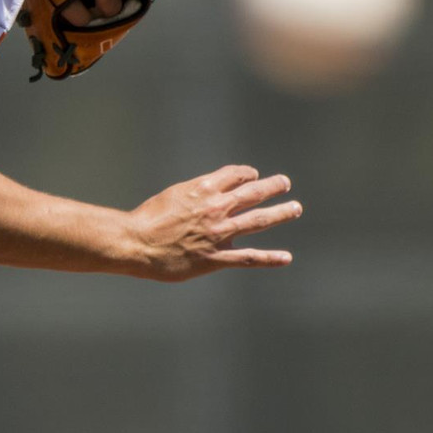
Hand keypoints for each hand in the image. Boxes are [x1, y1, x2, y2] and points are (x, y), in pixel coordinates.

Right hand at [126, 165, 300, 281]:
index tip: (253, 176)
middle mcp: (216, 208)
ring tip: (296, 208)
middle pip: (252, 194)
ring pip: (258, 220)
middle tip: (285, 183)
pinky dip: (269, 258)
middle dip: (272, 187)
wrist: (136, 242)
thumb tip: (210, 190)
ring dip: (280, 213)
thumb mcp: (173, 194)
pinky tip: (286, 258)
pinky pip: (248, 258)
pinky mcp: (215, 258)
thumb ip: (195, 193)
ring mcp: (218, 234)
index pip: (235, 175)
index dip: (247, 174)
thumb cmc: (148, 218)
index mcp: (203, 189)